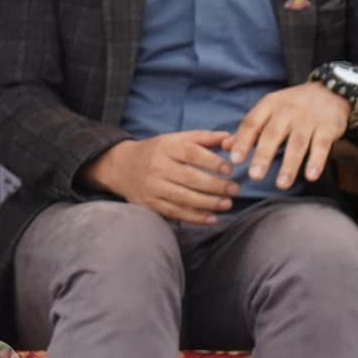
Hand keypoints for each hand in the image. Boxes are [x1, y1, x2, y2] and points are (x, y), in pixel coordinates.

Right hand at [81, 131, 241, 225]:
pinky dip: (194, 218)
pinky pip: (175, 213)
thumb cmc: (156, 152)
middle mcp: (157, 167)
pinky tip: (211, 219)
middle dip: (216, 186)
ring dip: (208, 203)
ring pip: (184, 198)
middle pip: (190, 178)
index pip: (191, 153)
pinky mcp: (149, 204)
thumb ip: (203, 138)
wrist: (121, 167)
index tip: (230, 169)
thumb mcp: (175, 139)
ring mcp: (152, 187)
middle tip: (235, 190)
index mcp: (166, 147)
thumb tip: (231, 138)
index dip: (212, 162)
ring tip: (227, 204)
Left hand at [229, 83, 351, 189]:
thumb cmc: (291, 106)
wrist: (329, 90)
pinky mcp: (328, 127)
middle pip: (273, 135)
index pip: (252, 123)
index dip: (243, 141)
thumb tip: (225, 146)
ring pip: (297, 143)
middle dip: (263, 156)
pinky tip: (311, 176)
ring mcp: (308, 120)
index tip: (235, 160)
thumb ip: (248, 130)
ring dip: (289, 165)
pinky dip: (316, 161)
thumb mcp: (268, 110)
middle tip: (255, 176)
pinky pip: (321, 145)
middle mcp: (287, 112)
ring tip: (281, 185)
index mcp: (268, 106)